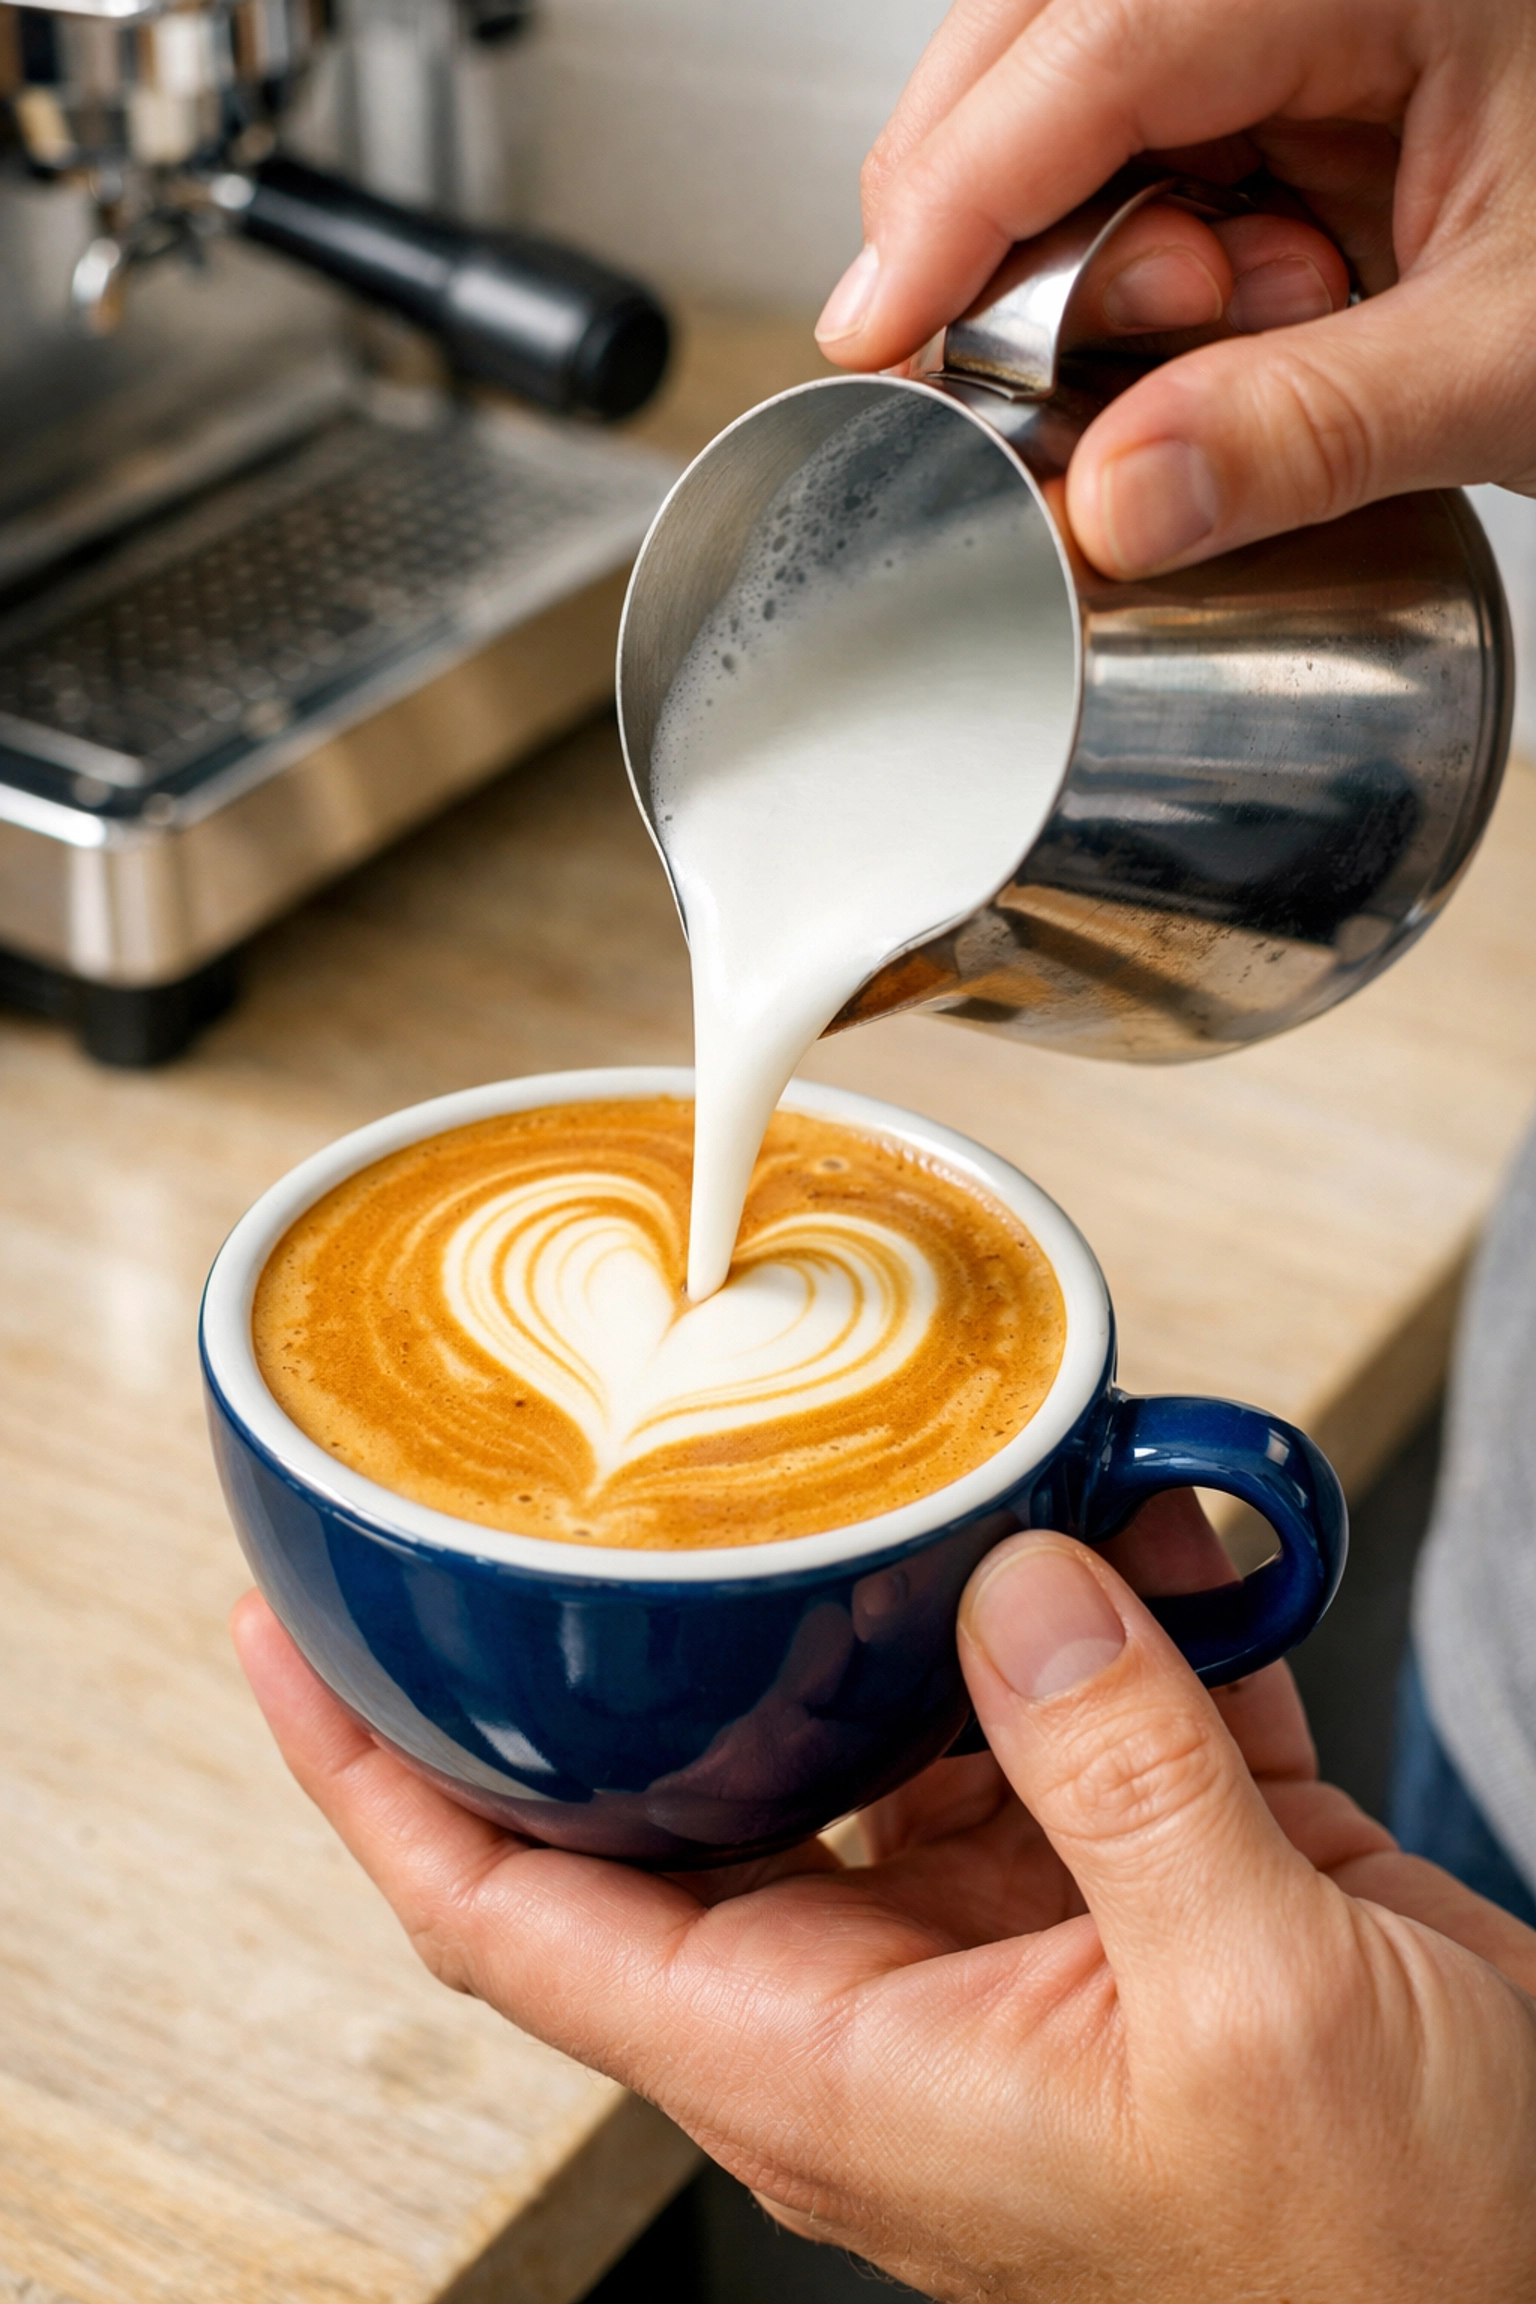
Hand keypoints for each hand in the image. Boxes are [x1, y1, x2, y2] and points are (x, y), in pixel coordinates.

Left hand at [234, 1493, 1535, 2302]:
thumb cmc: (1389, 2261)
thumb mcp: (1254, 2012)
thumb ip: (1122, 1781)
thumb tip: (1018, 1588)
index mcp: (836, 2061)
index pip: (515, 1920)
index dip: (376, 1788)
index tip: (288, 1646)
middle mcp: (885, 1985)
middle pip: (686, 1777)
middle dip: (643, 1625)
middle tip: (585, 1461)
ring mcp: (1007, 1922)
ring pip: (894, 1706)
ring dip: (926, 1577)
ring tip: (934, 1436)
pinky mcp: (1134, 1874)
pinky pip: (1078, 1701)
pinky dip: (1117, 1601)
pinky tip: (1159, 1508)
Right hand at [815, 0, 1535, 578]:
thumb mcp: (1513, 359)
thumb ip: (1305, 432)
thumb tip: (1110, 506)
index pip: (1104, 40)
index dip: (961, 197)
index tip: (874, 330)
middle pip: (1047, 38)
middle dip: (1002, 223)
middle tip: (1012, 372)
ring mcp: (1310, 4)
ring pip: (1078, 90)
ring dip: (1088, 244)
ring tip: (1220, 330)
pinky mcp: (1311, 56)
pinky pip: (1155, 129)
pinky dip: (1150, 238)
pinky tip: (1233, 302)